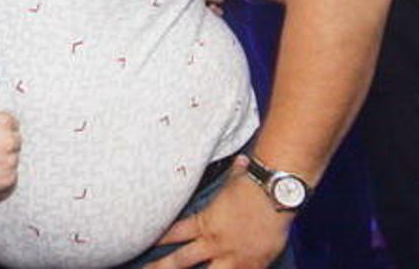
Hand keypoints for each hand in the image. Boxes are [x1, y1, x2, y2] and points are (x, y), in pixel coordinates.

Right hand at [0, 65, 20, 197]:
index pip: (12, 123)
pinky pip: (12, 175)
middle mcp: (9, 141)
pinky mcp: (7, 179)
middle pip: (15, 140)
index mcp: (3, 122)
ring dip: (2, 158)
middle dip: (2, 142)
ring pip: (14, 157)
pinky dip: (1, 174)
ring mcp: (9, 161)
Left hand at [145, 156, 292, 268]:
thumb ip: (233, 175)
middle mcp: (214, 243)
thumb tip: (240, 161)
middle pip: (179, 261)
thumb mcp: (236, 180)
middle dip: (160, 268)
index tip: (142, 244)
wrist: (277, 195)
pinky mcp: (253, 266)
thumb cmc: (255, 184)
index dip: (156, 240)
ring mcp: (233, 258)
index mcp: (205, 222)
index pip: (172, 233)